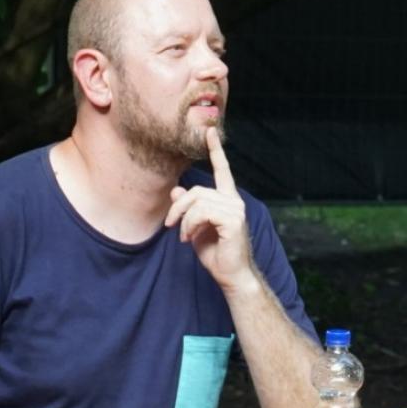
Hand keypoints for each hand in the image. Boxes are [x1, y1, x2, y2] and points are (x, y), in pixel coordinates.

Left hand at [163, 127, 256, 291]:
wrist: (230, 275)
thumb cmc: (216, 253)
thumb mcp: (195, 228)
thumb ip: (187, 209)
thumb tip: (175, 192)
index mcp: (228, 200)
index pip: (222, 171)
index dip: (216, 151)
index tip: (210, 132)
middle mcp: (233, 201)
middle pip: (196, 190)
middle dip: (178, 208)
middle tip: (171, 226)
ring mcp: (235, 209)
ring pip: (197, 201)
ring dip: (184, 220)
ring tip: (183, 236)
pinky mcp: (233, 220)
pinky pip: (202, 212)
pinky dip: (190, 225)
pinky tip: (190, 238)